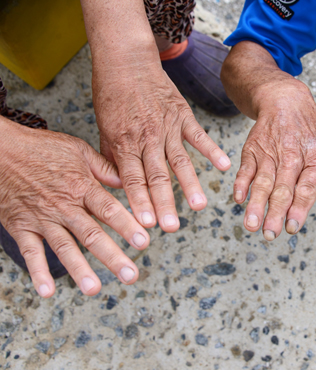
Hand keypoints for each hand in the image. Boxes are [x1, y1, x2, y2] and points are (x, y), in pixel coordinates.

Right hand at [0, 119, 149, 297]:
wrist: (0, 150)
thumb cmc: (42, 148)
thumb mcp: (78, 151)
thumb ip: (105, 169)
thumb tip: (130, 182)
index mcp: (81, 186)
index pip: (108, 210)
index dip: (127, 226)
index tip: (144, 242)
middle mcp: (64, 205)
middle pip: (91, 234)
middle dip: (112, 257)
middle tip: (131, 275)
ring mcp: (42, 218)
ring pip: (64, 247)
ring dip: (79, 270)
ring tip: (94, 289)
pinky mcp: (21, 227)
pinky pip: (30, 252)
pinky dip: (37, 272)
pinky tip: (47, 291)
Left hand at [93, 56, 230, 231]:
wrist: (127, 62)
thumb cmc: (112, 96)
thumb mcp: (103, 128)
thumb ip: (113, 158)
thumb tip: (118, 186)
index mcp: (125, 143)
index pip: (132, 179)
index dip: (139, 202)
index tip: (146, 224)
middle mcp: (147, 138)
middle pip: (157, 176)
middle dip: (164, 204)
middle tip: (171, 227)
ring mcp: (167, 127)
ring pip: (180, 162)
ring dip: (189, 186)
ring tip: (199, 207)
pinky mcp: (183, 116)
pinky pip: (199, 136)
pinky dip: (212, 150)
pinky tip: (224, 166)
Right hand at [234, 81, 315, 239]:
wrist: (284, 99)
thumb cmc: (313, 125)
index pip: (307, 186)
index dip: (299, 207)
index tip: (293, 226)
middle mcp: (292, 155)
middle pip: (283, 188)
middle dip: (275, 212)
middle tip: (271, 234)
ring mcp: (270, 153)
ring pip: (263, 181)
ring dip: (256, 204)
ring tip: (252, 224)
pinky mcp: (252, 150)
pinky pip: (246, 169)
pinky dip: (241, 184)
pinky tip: (238, 200)